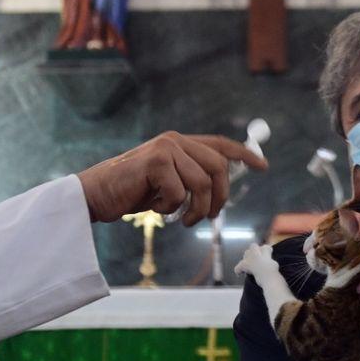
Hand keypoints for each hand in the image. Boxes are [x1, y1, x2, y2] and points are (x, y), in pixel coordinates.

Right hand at [77, 132, 267, 225]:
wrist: (96, 195)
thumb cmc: (131, 192)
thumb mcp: (167, 184)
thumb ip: (190, 178)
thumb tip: (219, 189)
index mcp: (180, 143)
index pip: (220, 144)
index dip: (244, 155)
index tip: (262, 167)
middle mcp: (175, 140)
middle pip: (218, 168)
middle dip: (219, 198)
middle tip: (209, 218)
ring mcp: (166, 148)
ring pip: (202, 183)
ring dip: (196, 210)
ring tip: (182, 220)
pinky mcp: (156, 161)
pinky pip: (179, 193)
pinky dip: (170, 209)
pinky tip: (154, 207)